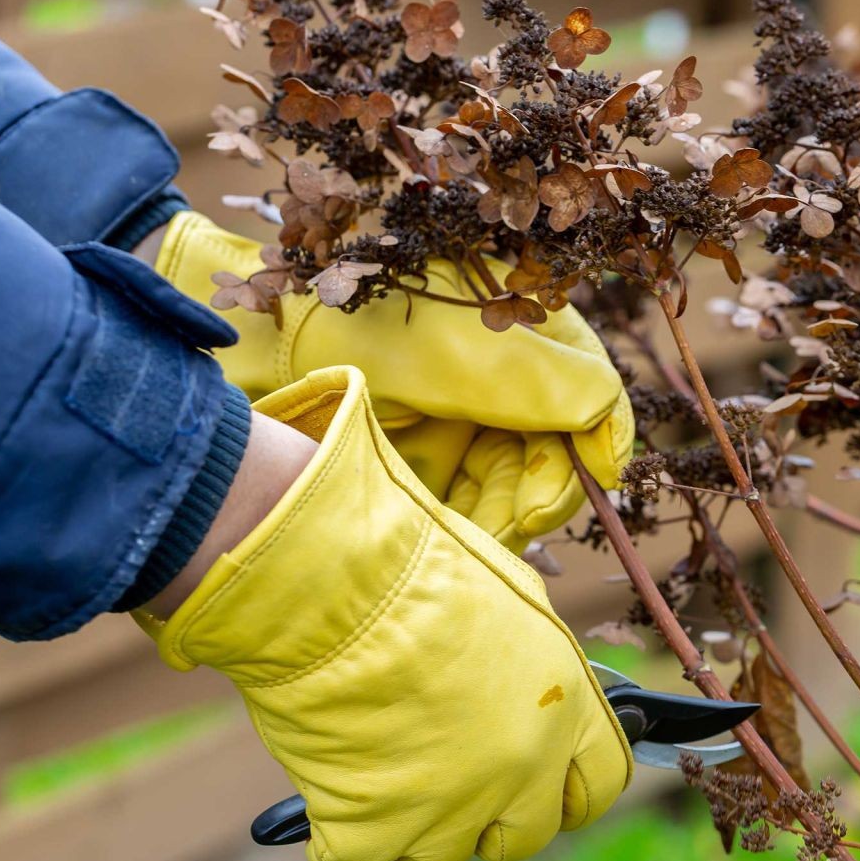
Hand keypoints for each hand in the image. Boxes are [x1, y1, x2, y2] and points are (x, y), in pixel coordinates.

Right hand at [135, 366, 631, 860]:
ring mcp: (451, 804)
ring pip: (440, 853)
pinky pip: (359, 859)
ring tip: (381, 755)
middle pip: (525, 834)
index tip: (545, 786)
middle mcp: (521, 764)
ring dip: (412, 819)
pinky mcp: (374, 827)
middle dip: (492, 814)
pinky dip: (341, 830)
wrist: (337, 579)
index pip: (599, 782)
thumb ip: (534, 659)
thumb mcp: (513, 594)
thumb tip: (534, 683)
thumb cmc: (419, 562)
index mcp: (563, 703)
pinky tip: (334, 776)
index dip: (569, 787)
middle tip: (447, 772)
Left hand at [147, 212, 633, 551]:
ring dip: (501, 514)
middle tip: (521, 519)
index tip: (597, 481)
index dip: (595, 438)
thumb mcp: (470, 347)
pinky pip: (456, 503)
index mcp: (512, 330)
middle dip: (540, 487)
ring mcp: (447, 416)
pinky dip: (461, 525)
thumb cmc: (365, 321)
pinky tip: (453, 539)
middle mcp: (488, 375)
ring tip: (479, 534)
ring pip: (502, 484)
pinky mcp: (407, 456)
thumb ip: (554, 381)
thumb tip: (610, 422)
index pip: (584, 391)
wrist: (249, 337)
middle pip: (545, 447)